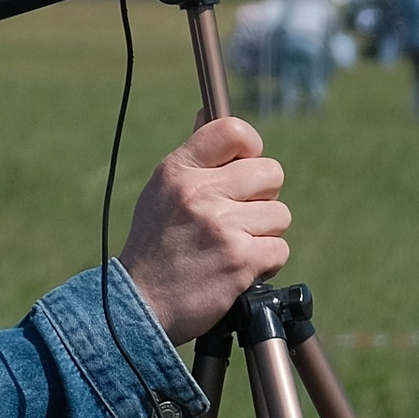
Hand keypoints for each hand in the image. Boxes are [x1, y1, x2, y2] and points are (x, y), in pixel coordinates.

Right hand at [119, 118, 292, 343]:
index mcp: (179, 171)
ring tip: (232, 248)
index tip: (245, 169)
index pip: (234, 131)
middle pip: (271, 173)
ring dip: (263, 235)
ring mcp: (221, 226)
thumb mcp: (161, 193)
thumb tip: (209, 111)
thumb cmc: (154, 248)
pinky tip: (237, 269)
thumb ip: (193, 157)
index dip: (251, 149)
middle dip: (261, 199)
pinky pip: (279, 249)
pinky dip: (265, 264)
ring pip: (279, 215)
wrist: (138, 306)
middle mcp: (199, 193)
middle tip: (237, 219)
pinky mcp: (239, 260)